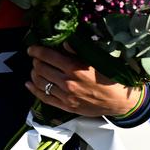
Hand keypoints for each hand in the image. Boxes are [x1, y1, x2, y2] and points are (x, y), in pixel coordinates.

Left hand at [26, 44, 141, 119]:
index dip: (37, 51)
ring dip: (34, 74)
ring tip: (34, 69)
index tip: (32, 48)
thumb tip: (64, 42)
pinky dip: (34, 90)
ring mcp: (66, 96)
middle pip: (41, 69)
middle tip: (36, 58)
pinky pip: (45, 98)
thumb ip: (78, 52)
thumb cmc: (110, 78)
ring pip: (40, 83)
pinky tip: (29, 84)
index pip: (48, 56)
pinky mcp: (66, 107)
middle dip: (35, 61)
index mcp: (75, 68)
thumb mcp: (97, 61)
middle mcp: (67, 82)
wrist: (119, 102)